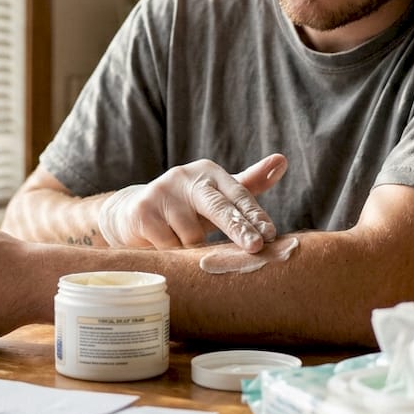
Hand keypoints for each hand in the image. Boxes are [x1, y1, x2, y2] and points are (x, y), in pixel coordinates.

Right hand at [96, 153, 286, 251]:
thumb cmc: (185, 207)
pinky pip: (168, 245)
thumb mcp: (216, 196)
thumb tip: (282, 160)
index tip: (270, 234)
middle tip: (256, 247)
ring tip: (182, 243)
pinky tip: (163, 245)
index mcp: (208, 172)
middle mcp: (185, 177)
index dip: (254, 215)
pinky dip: (171, 252)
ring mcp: (162, 192)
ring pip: (192, 237)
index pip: (238, 194)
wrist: (131, 212)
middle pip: (218, 206)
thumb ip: (249, 184)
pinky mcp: (143, 212)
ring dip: (193, 249)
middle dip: (238, 228)